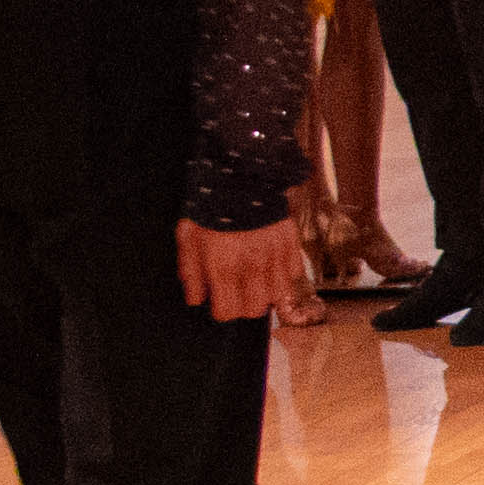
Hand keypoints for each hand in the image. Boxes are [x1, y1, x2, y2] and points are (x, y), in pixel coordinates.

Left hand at [182, 213, 313, 325]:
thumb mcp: (188, 236)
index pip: (227, 311)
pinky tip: (273, 265)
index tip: (218, 300)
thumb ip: (191, 271)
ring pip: (277, 296)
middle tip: (237, 293)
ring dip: (266, 293)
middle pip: (254, 310)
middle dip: (243, 306)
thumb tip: (195, 298)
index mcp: (223, 267)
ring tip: (257, 282)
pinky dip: (285, 274)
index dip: (220, 310)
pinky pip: (294, 273)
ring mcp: (275, 256)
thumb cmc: (210, 205)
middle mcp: (251, 267)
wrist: (239, 172)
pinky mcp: (291, 243)